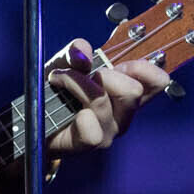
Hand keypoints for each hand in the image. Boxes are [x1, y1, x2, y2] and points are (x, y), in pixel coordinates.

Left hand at [41, 38, 169, 158]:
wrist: (36, 116)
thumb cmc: (57, 89)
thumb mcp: (66, 62)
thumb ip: (76, 52)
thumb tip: (83, 52)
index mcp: (127, 93)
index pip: (157, 82)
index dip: (146, 68)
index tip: (121, 64)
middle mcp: (123, 114)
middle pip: (133, 91)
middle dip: (104, 74)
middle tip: (83, 74)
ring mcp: (109, 130)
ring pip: (101, 100)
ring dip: (75, 82)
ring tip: (59, 79)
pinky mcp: (91, 142)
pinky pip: (89, 123)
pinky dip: (71, 102)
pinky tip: (60, 102)